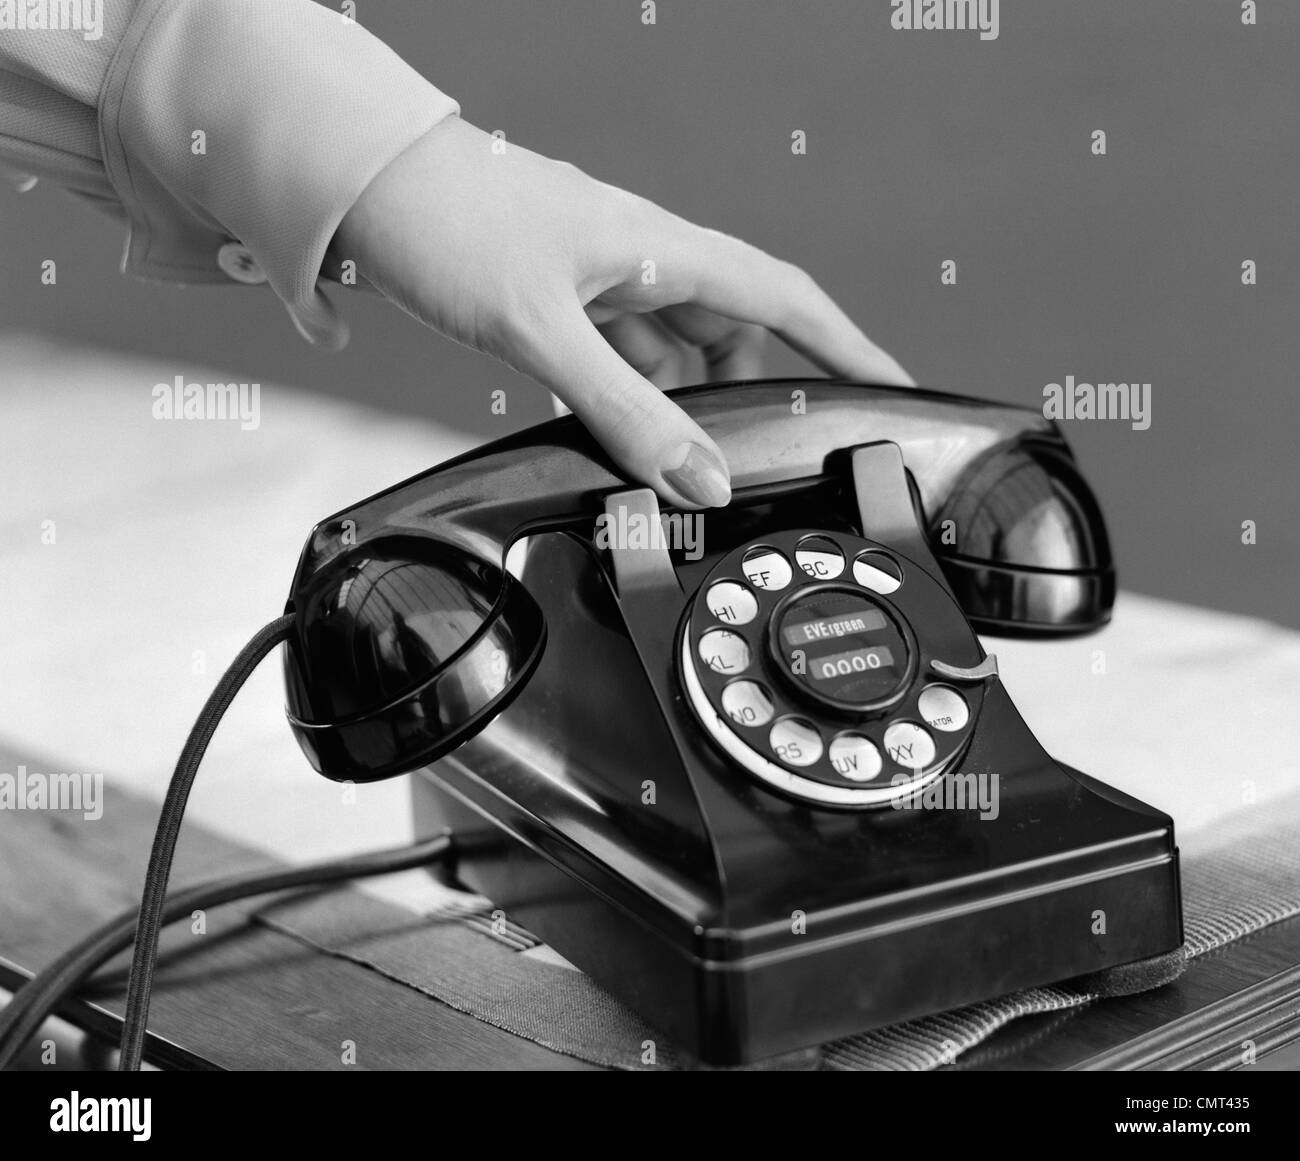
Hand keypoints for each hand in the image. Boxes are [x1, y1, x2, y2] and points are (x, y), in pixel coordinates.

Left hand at [335, 117, 912, 508]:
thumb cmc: (450, 220)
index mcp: (665, 248)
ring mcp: (605, 281)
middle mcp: (646, 261)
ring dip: (680, 403)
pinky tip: (613, 426)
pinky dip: (629, 396)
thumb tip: (699, 474)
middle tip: (753, 456)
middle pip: (734, 335)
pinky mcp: (564, 302)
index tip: (888, 384)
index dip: (845, 344)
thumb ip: (625, 409)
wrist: (363, 187)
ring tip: (673, 455)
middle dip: (749, 394)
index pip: (786, 299)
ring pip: (674, 352)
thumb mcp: (544, 329)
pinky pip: (623, 357)